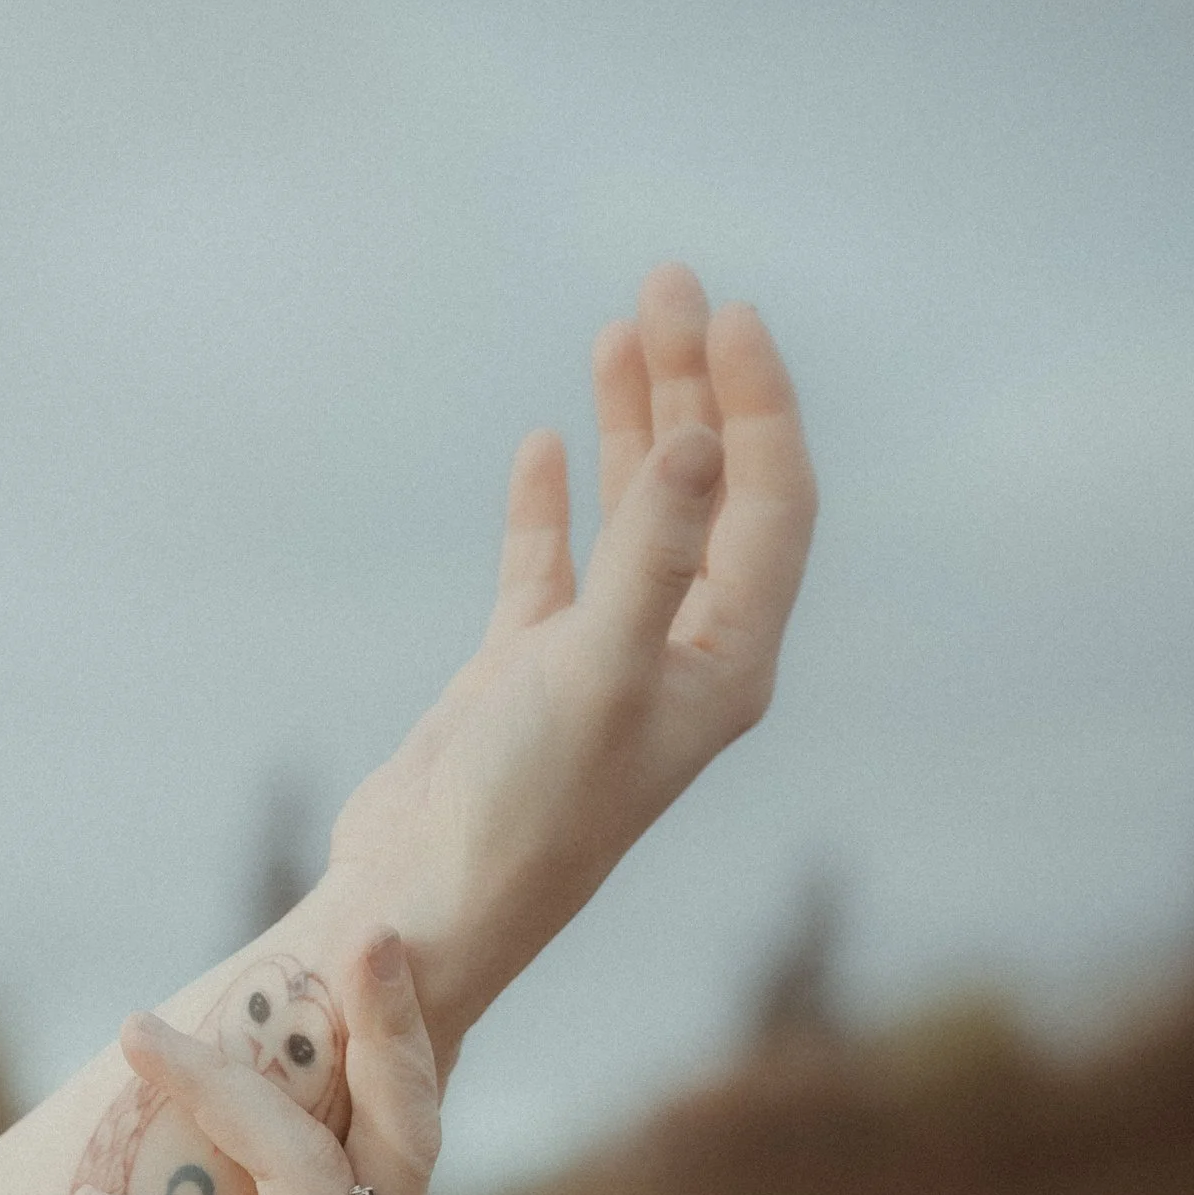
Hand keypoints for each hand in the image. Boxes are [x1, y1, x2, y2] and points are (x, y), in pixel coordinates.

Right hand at [326, 264, 815, 1041]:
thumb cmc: (523, 814)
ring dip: (634, 422)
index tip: (728, 315)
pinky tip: (544, 445)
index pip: (771, 508)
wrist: (422, 911)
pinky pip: (551, 567)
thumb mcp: (598, 673)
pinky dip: (552, 502)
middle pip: (709, 493)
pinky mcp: (522, 677)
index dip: (758, 407)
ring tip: (619, 326)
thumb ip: (651, 553)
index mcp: (723, 667)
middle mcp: (674, 660)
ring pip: (635, 516)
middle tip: (667, 283)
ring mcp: (597, 665)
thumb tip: (706, 439)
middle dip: (695, 386)